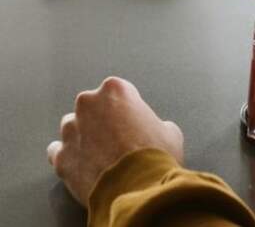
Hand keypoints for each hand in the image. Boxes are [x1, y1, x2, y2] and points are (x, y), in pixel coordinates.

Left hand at [47, 77, 183, 204]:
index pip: (119, 90)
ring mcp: (70, 130)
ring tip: (103, 156)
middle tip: (120, 138)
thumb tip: (152, 131)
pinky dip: (70, 156)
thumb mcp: (170, 132)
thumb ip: (155, 123)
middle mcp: (88, 104)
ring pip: (73, 127)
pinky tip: (85, 166)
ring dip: (84, 137)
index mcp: (115, 90)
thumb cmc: (156, 156)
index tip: (134, 120)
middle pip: (92, 106)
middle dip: (103, 119)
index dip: (129, 107)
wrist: (139, 189)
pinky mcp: (60, 156)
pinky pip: (59, 151)